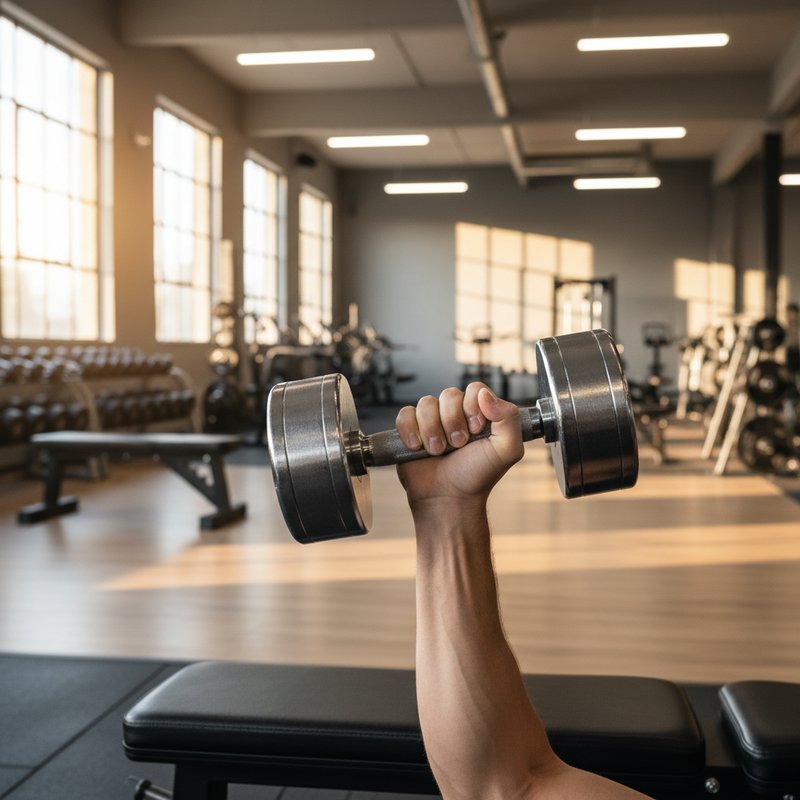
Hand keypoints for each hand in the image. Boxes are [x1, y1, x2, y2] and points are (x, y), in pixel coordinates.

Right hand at [395, 382, 523, 509]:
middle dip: (453, 422)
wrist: (449, 499)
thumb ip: (508, 417)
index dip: (473, 407)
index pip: (475, 389)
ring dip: (432, 430)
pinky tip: (417, 448)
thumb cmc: (477, 476)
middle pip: (449, 394)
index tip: (475, 430)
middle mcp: (455, 414)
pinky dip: (410, 431)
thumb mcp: (507, 450)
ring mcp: (431, 421)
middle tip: (458, 445)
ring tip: (439, 451)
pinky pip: (405, 414)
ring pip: (426, 403)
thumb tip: (484, 393)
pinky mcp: (410, 430)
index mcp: (479, 414)